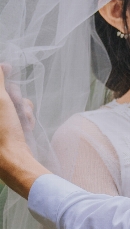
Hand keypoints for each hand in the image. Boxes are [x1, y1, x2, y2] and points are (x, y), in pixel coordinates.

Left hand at [0, 65, 48, 197]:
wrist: (15, 162)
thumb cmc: (3, 132)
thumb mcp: (1, 100)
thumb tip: (2, 66)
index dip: (2, 76)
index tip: (9, 69)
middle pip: (3, 93)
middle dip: (15, 95)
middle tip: (17, 101)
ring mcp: (0, 124)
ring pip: (13, 103)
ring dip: (23, 107)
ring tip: (25, 118)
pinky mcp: (7, 132)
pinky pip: (18, 116)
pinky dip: (25, 118)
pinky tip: (28, 126)